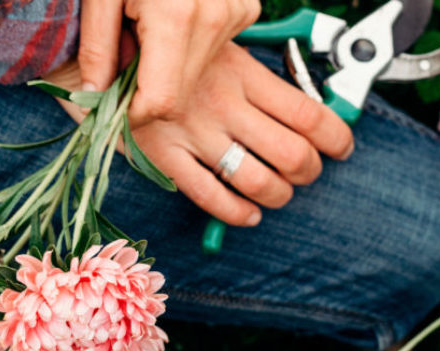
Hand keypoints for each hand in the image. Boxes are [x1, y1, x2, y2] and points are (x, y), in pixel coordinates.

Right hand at [47, 44, 354, 225]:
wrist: (96, 50)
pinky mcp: (163, 155)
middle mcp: (223, 105)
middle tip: (308, 174)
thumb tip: (293, 107)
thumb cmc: (155, 47)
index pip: (307, 113)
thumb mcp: (213, 47)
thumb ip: (249, 75)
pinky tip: (247, 214)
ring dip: (277, 196)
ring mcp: (193, 133)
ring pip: (257, 180)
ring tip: (278, 196)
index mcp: (239, 72)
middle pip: (292, 154)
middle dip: (309, 173)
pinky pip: (210, 196)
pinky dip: (236, 213)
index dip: (335, 138)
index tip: (342, 148)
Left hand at [78, 0, 260, 126]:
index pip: (160, 102)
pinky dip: (184, 49)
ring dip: (164, 71)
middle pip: (179, 94)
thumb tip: (92, 97)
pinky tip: (168, 20)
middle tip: (118, 68)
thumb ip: (96, 48)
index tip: (109, 108)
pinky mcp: (244, 9)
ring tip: (142, 34)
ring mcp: (235, 14)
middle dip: (145, 93)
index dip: (132, 114)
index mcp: (175, 16)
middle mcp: (215, 18)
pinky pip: (210, 50)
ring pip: (193, 76)